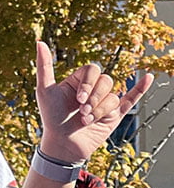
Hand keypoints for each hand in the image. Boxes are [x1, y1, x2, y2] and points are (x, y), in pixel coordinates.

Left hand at [35, 40, 152, 162]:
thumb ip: (44, 66)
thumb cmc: (51, 117)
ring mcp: (104, 101)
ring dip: (100, 110)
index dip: (88, 83)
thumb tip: (39, 42)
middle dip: (95, 97)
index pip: (93, 70)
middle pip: (106, 81)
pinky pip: (131, 98)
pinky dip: (140, 88)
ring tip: (85, 121)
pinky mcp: (114, 115)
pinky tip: (149, 77)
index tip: (78, 99)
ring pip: (113, 97)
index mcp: (78, 81)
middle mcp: (92, 89)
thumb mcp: (44, 90)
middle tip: (82, 111)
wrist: (62, 145)